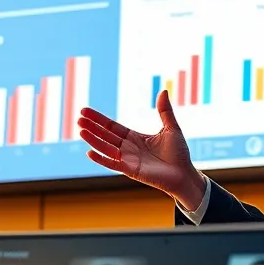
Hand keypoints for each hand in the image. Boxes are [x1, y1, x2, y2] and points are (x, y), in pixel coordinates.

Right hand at [78, 90, 205, 209]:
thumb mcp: (171, 128)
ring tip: (81, 130)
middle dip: (92, 127)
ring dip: (93, 140)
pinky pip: (113, 164)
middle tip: (78, 118)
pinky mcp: (131, 170)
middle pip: (106, 135)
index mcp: (135, 138)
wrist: (185, 174)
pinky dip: (101, 159)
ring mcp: (128, 160)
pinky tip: (89, 152)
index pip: (112, 126)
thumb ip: (164, 111)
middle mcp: (128, 148)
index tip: (85, 111)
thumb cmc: (179, 153)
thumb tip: (163, 91)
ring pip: (106, 148)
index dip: (99, 119)